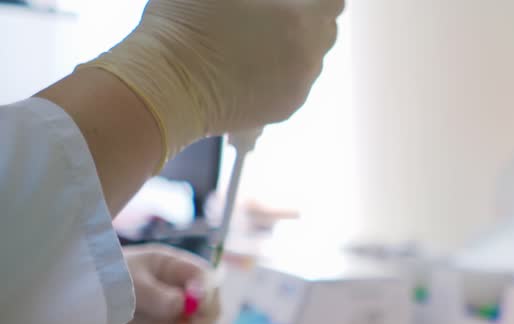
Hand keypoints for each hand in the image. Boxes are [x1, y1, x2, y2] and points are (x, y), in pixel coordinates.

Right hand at [84, 0, 343, 161]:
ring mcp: (299, 87)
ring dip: (295, 45)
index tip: (297, 0)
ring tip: (257, 36)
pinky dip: (283, 71)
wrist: (166, 86)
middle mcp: (308, 57)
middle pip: (326, 31)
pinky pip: (296, 83)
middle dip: (309, 17)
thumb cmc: (185, 25)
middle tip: (275, 11)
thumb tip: (273, 2)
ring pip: (312, 59)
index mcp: (301, 21)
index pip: (334, 3)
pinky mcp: (285, 108)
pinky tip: (251, 62)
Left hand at [91, 245, 219, 323]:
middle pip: (210, 302)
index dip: (206, 290)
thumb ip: (155, 293)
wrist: (73, 307)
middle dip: (208, 314)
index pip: (203, 276)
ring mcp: (171, 313)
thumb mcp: (127, 281)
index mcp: (171, 267)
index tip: (197, 303)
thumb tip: (181, 305)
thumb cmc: (99, 280)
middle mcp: (177, 289)